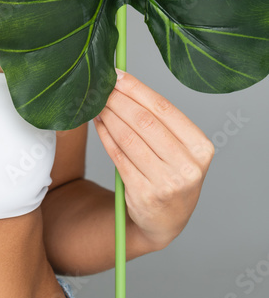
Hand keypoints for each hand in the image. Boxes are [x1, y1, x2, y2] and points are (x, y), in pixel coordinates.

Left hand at [93, 69, 215, 250]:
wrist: (165, 222)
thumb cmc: (170, 174)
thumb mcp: (179, 149)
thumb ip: (158, 120)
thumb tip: (123, 81)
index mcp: (200, 147)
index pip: (164, 108)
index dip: (136, 88)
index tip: (116, 75)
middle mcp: (188, 166)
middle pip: (144, 121)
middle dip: (118, 100)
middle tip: (100, 87)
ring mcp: (167, 183)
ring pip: (128, 137)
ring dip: (108, 116)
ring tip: (96, 103)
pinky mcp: (144, 195)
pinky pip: (118, 156)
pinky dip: (105, 136)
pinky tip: (98, 124)